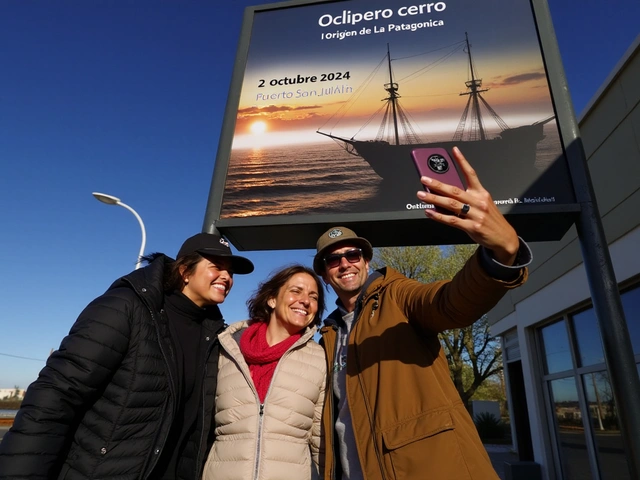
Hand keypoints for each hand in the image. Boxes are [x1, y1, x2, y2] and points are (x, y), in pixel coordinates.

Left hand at [416, 146, 518, 264]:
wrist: (504, 237)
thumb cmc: (490, 220)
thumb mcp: (483, 204)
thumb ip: (467, 198)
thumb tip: (445, 193)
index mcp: (481, 193)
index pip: (471, 174)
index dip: (463, 162)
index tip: (454, 151)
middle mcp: (479, 202)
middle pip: (455, 190)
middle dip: (437, 184)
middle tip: (424, 179)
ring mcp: (476, 214)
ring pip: (451, 204)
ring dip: (434, 199)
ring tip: (422, 195)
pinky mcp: (472, 227)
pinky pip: (452, 220)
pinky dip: (439, 216)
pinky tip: (429, 212)